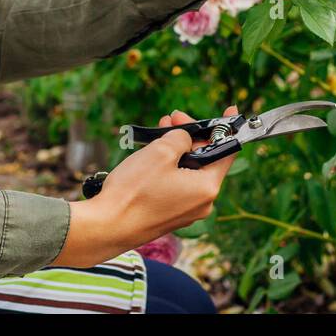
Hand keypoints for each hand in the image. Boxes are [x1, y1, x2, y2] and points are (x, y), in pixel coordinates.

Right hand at [55, 107, 239, 267]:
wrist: (107, 226)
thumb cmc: (134, 190)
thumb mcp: (161, 151)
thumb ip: (181, 138)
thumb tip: (185, 139)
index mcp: (207, 187)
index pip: (226, 152)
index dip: (225, 128)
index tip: (229, 110)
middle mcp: (202, 203)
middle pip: (205, 160)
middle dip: (190, 136)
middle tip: (173, 118)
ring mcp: (185, 212)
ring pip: (187, 171)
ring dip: (176, 149)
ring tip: (160, 129)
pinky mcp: (168, 215)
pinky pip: (175, 184)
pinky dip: (168, 167)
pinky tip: (153, 152)